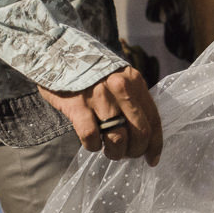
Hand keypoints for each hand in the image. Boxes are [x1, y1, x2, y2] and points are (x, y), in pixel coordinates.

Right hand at [38, 67, 162, 164]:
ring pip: (118, 138)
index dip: (154, 144)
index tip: (152, 159)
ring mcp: (99, 97)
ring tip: (109, 151)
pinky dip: (93, 146)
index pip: (153, 119)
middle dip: (136, 151)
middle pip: (140, 131)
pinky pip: (91, 137)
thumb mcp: (119, 79)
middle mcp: (120, 88)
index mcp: (134, 82)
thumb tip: (144, 135)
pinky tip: (92, 143)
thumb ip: (133, 101)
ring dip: (115, 152)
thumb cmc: (92, 73)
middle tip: (127, 154)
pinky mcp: (78, 106)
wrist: (58, 53)